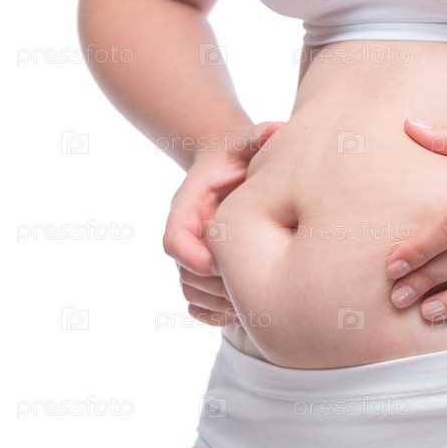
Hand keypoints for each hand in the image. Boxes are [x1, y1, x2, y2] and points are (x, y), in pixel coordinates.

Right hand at [163, 121, 282, 325]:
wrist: (230, 164)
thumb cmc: (241, 152)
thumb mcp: (247, 139)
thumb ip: (257, 135)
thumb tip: (272, 132)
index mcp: (187, 206)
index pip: (174, 241)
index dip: (195, 258)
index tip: (224, 265)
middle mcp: (186, 234)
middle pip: (184, 275)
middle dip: (215, 287)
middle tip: (252, 290)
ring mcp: (194, 254)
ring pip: (190, 293)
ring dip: (217, 304)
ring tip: (252, 305)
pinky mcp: (205, 270)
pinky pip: (196, 305)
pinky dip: (213, 315)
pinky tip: (241, 313)